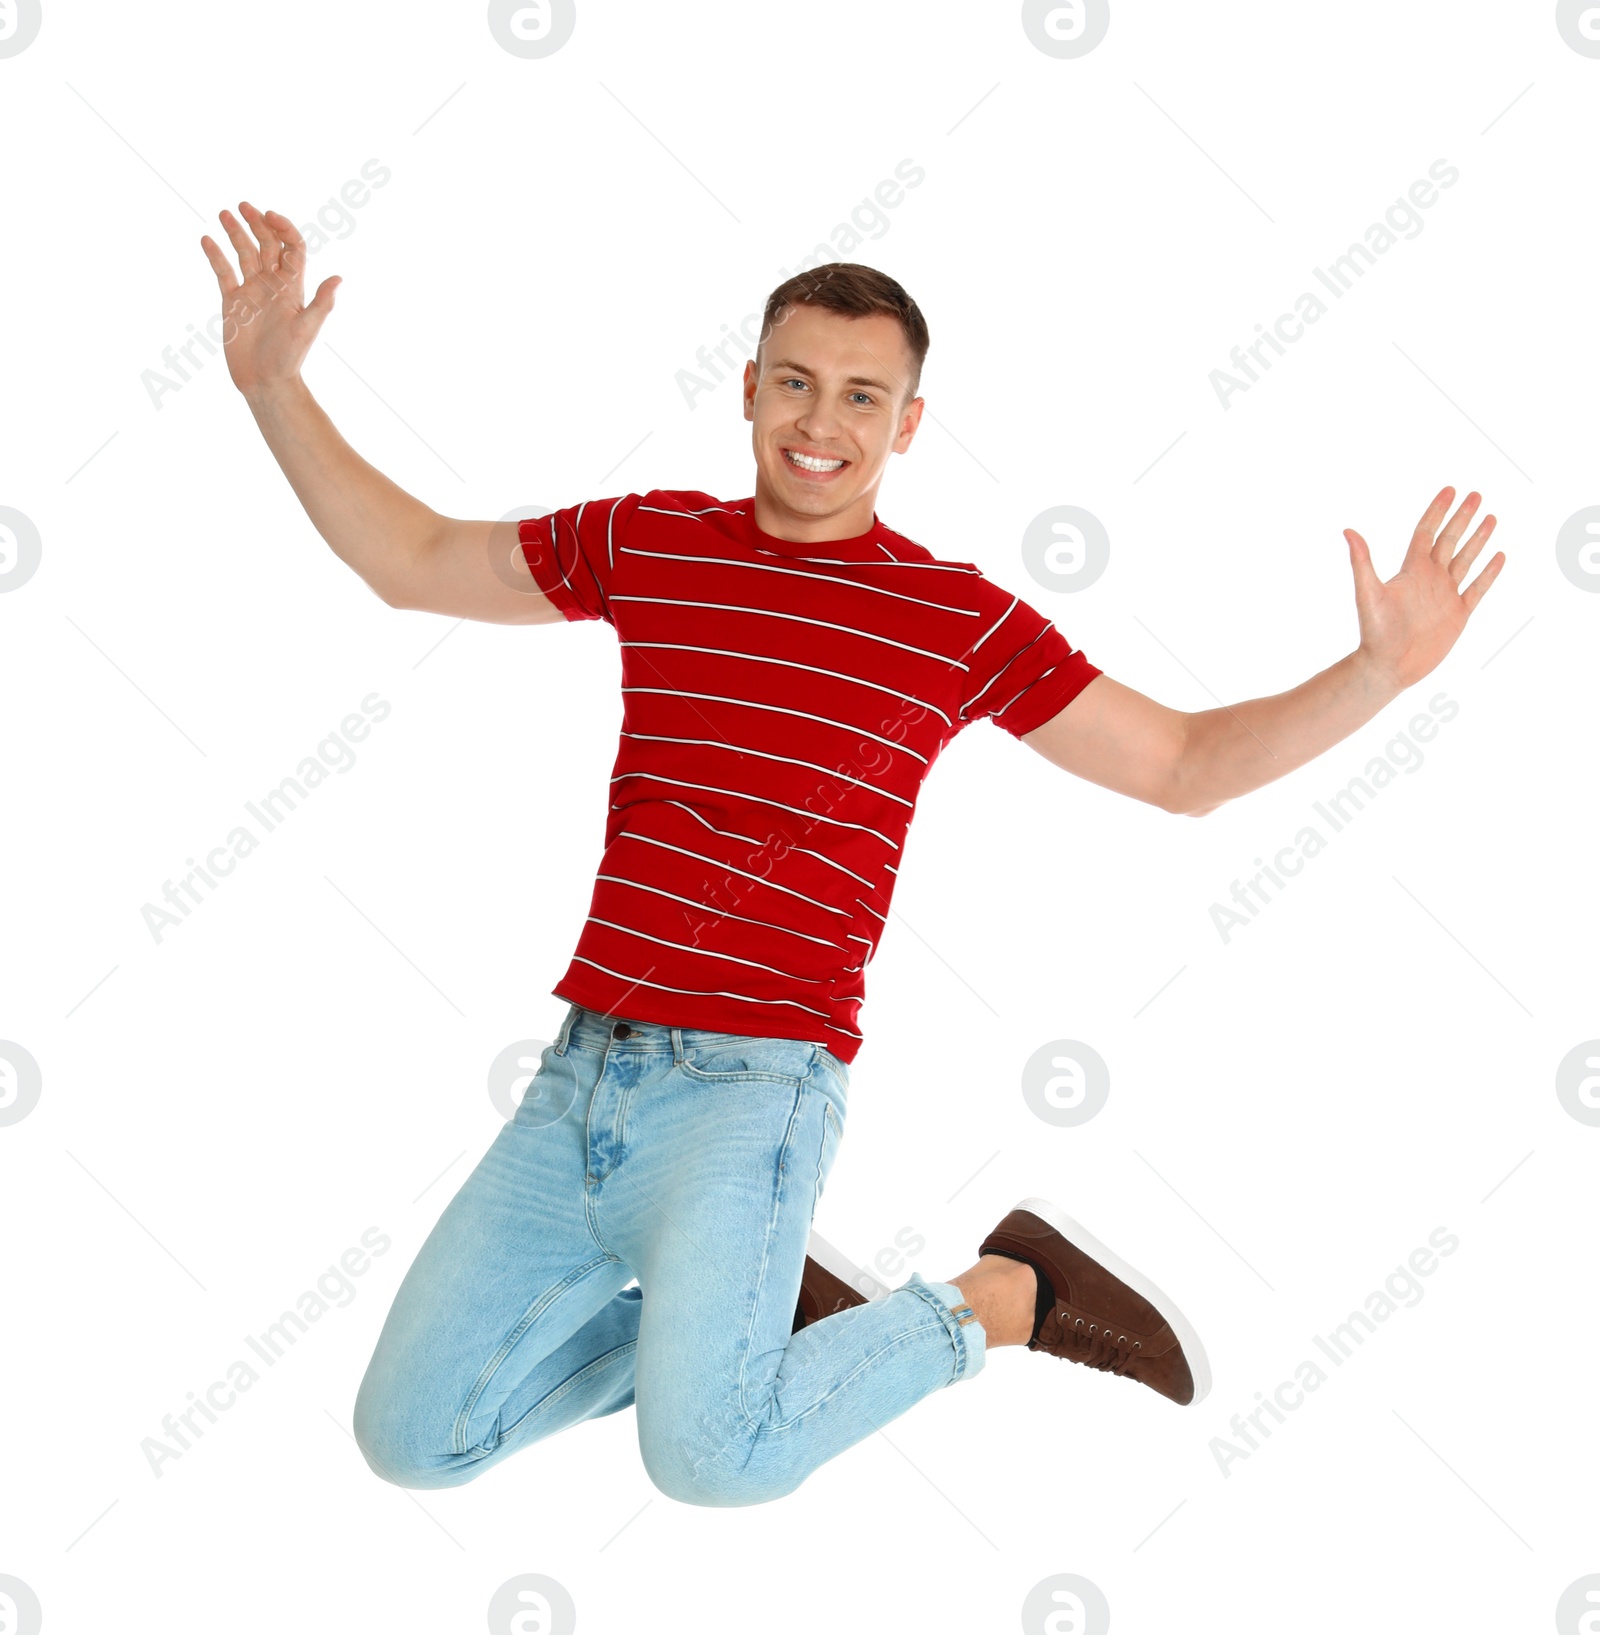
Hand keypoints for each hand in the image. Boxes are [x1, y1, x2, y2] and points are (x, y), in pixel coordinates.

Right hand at [199, 201, 340, 398]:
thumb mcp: (307, 328)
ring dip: (235, 233)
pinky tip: (206, 239)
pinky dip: (215, 255)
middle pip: (267, 245)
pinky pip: (223, 272)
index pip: (291, 248)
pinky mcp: (232, 302)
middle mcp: (272, 285)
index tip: (270, 216)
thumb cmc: (289, 358)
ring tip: (224, 213)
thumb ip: (321, 303)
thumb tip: (339, 279)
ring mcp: (251, 291)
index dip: (284, 229)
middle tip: (244, 206)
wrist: (265, 381)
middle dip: (257, 223)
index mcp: (292, 287)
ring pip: (244, 254)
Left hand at [1344, 486, 1504, 691]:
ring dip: (1478, 539)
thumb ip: (1362, 561)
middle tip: (1476, 494)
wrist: (1388, 666)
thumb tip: (1347, 530)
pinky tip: (1498, 556)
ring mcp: (1445, 595)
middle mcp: (1429, 579)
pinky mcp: (1458, 614)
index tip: (1450, 489)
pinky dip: (1489, 573)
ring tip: (1491, 518)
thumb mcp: (1367, 593)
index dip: (1437, 511)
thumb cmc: (1374, 631)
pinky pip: (1478, 588)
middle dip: (1462, 517)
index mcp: (1410, 571)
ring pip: (1466, 560)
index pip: (1426, 532)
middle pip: (1450, 540)